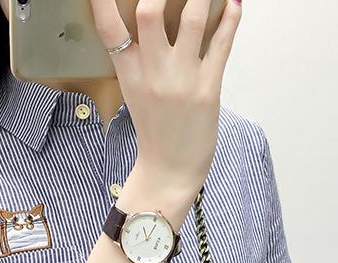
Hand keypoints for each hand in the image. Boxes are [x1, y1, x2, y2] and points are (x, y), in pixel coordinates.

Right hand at [88, 0, 241, 192]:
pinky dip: (230, 19)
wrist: (170, 170)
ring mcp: (182, 80)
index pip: (108, 27)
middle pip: (149, 12)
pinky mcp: (208, 89)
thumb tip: (153, 18)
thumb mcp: (136, 91)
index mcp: (129, 73)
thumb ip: (139, 57)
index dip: (103, 0)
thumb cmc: (155, 131)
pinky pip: (221, 45)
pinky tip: (234, 2)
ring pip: (193, 19)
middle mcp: (153, 73)